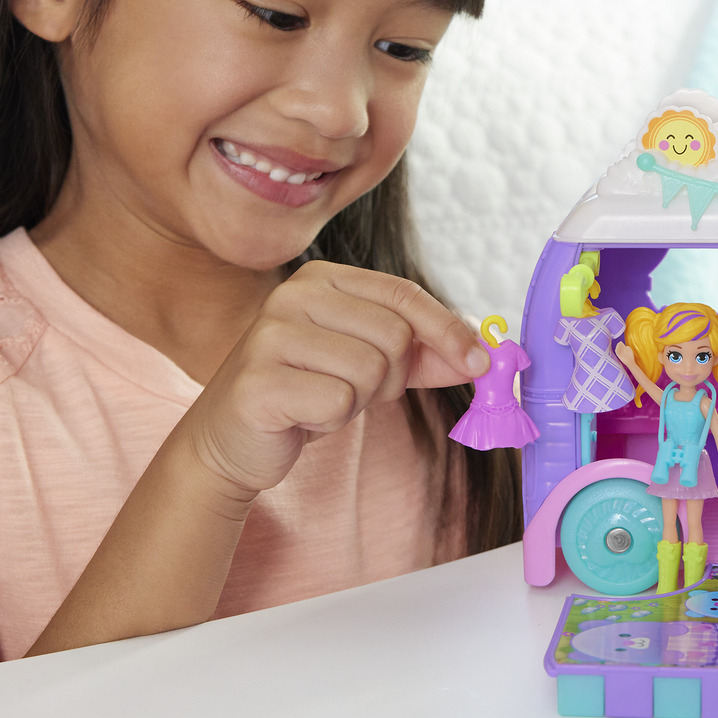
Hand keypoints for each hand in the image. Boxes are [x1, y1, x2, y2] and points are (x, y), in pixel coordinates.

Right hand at [179, 262, 488, 497]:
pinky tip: (301, 416)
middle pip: (394, 337)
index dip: (448, 329)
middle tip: (350, 389)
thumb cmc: (305, 393)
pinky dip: (329, 420)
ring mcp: (270, 336)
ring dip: (357, 401)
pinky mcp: (258, 382)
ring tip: (321, 400)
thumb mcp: (369, 365)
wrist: (232, 438)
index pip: (403, 294)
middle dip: (388, 378)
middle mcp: (292, 296)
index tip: (481, 362)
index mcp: (322, 279)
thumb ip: (423, 354)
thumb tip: (485, 353)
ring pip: (369, 372)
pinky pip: (337, 402)